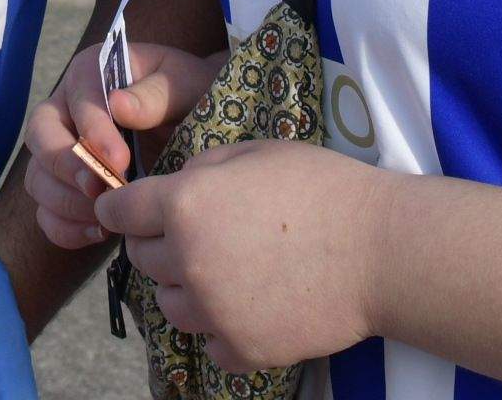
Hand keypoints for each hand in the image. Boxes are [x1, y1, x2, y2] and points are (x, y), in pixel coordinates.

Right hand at [25, 41, 222, 248]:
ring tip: (107, 216)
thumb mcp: (185, 84)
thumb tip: (120, 105)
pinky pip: (47, 213)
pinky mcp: (67, 190)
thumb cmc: (190, 96)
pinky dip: (65, 228)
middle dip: (66, 167)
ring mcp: (61, 153)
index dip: (93, 132)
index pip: (78, 100)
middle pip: (40, 137)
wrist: (200, 127)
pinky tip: (101, 233)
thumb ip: (156, 93)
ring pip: (38, 177)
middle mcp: (66, 111)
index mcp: (91, 75)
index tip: (121, 161)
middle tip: (100, 189)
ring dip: (66, 202)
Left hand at [95, 141, 391, 372]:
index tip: (127, 211)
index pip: (119, 212)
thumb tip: (171, 187)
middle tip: (196, 235)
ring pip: (168, 305)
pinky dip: (220, 327)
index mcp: (185, 204)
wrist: (382, 251)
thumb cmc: (323, 189)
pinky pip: (207, 342)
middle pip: (141, 259)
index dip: (121, 208)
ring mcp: (214, 311)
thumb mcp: (255, 153)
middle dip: (158, 244)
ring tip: (227, 270)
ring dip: (185, 288)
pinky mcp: (242, 349)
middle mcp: (188, 261)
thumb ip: (202, 170)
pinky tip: (250, 304)